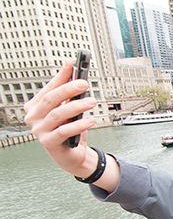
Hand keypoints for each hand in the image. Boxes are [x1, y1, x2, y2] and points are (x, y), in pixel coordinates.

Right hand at [24, 61, 97, 177]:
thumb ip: (68, 91)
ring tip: (92, 101)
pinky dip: (78, 125)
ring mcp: (38, 130)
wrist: (71, 154)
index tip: (72, 64)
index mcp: (35, 106)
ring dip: (76, 106)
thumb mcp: (69, 108)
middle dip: (68, 89)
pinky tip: (90, 120)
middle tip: (84, 84)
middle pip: (51, 99)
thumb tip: (72, 69)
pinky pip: (63, 131)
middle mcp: (33, 117)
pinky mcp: (48, 142)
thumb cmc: (69, 128)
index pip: (49, 88)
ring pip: (57, 114)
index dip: (61, 76)